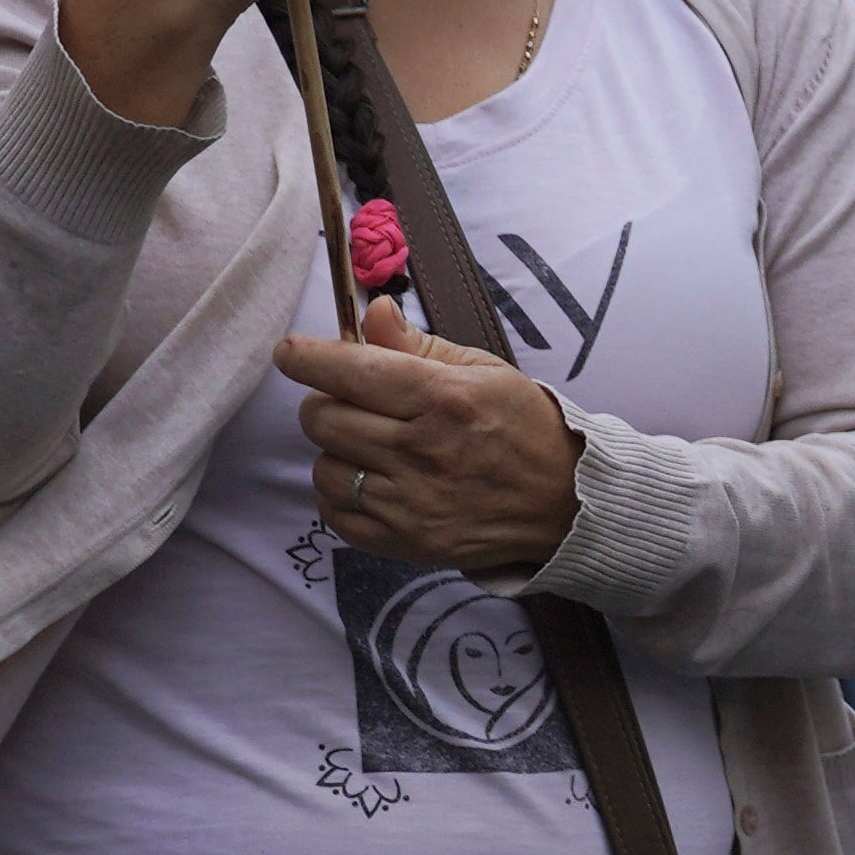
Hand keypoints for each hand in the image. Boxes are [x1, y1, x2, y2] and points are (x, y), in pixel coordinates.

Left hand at [280, 288, 587, 572]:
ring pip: (324, 468)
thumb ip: (419, 344)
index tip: (289, 352)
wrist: (564, 502)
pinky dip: (343, 495)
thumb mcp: (483, 370)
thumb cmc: (523, 427)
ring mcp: (410, 502)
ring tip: (371, 446)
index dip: (307, 357)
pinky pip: (335, 514)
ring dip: (337, 452)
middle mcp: (422, 451)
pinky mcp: (404, 541)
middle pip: (324, 419)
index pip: (351, 371)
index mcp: (444, 398)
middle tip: (353, 402)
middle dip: (326, 402)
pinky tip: (373, 481)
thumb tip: (372, 312)